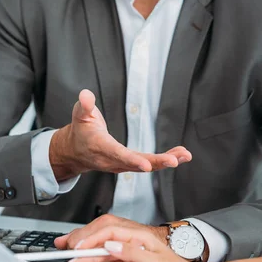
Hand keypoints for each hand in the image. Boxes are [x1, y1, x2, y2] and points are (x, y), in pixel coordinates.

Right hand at [50, 89, 191, 179]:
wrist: (76, 152)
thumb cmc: (81, 130)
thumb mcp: (79, 114)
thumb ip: (84, 105)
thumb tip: (86, 95)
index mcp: (100, 146)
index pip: (117, 153)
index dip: (131, 159)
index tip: (146, 165)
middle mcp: (112, 160)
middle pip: (136, 163)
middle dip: (156, 162)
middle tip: (175, 160)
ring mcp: (121, 165)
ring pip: (146, 165)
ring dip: (166, 161)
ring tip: (185, 155)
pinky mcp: (129, 165)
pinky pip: (149, 164)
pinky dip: (164, 160)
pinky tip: (180, 156)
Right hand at [71, 225, 206, 261]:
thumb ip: (133, 252)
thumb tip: (110, 245)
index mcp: (139, 235)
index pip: (109, 230)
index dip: (90, 237)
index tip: (77, 247)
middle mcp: (131, 242)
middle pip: (100, 235)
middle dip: (81, 239)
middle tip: (63, 247)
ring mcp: (128, 255)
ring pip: (100, 250)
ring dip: (87, 255)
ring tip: (72, 259)